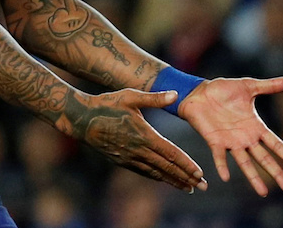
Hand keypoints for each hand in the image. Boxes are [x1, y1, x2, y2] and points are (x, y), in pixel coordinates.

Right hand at [77, 89, 208, 192]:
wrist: (81, 119)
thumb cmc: (107, 104)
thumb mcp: (130, 96)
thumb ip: (154, 98)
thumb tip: (175, 95)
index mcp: (144, 135)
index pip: (170, 153)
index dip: (186, 164)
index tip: (200, 174)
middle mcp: (138, 150)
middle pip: (167, 167)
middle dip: (186, 178)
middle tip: (202, 187)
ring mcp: (129, 158)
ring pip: (156, 173)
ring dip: (173, 181)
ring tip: (188, 188)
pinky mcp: (121, 161)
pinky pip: (143, 171)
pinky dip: (157, 177)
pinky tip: (164, 179)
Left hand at [176, 76, 282, 195]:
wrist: (198, 91)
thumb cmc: (223, 89)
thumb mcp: (249, 86)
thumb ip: (271, 86)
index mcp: (255, 126)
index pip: (275, 144)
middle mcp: (245, 137)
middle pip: (264, 158)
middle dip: (276, 172)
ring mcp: (230, 141)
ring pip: (245, 163)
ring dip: (253, 177)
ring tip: (263, 192)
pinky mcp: (214, 141)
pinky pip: (220, 156)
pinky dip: (223, 166)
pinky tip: (226, 177)